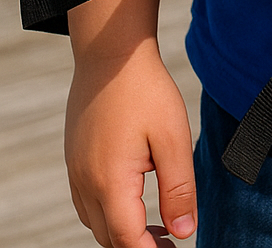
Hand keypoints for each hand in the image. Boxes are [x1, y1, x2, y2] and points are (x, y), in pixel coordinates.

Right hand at [65, 42, 196, 247]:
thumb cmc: (145, 90)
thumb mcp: (173, 138)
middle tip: (171, 241)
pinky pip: (87, 201)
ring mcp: (76, 170)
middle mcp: (86, 182)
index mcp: (110, 182)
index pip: (127, 240)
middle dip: (138, 246)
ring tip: (158, 226)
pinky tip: (133, 197)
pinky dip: (109, 211)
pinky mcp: (75, 158)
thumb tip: (185, 232)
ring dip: (122, 231)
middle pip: (108, 236)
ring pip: (95, 221)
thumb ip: (179, 189)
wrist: (111, 53)